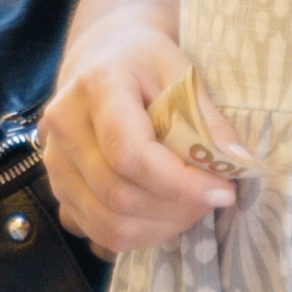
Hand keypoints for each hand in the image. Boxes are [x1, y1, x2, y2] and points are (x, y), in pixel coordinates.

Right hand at [39, 18, 232, 254]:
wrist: (101, 56)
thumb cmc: (145, 62)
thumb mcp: (182, 74)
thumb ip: (208, 121)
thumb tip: (236, 164)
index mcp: (96, 86)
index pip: (130, 153)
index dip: (179, 183)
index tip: (223, 190)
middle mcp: (64, 125)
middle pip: (118, 194)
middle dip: (177, 208)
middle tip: (214, 197)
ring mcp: (54, 160)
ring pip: (107, 223)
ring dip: (160, 227)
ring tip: (191, 207)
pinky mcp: (57, 187)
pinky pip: (96, 232)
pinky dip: (138, 235)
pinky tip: (163, 215)